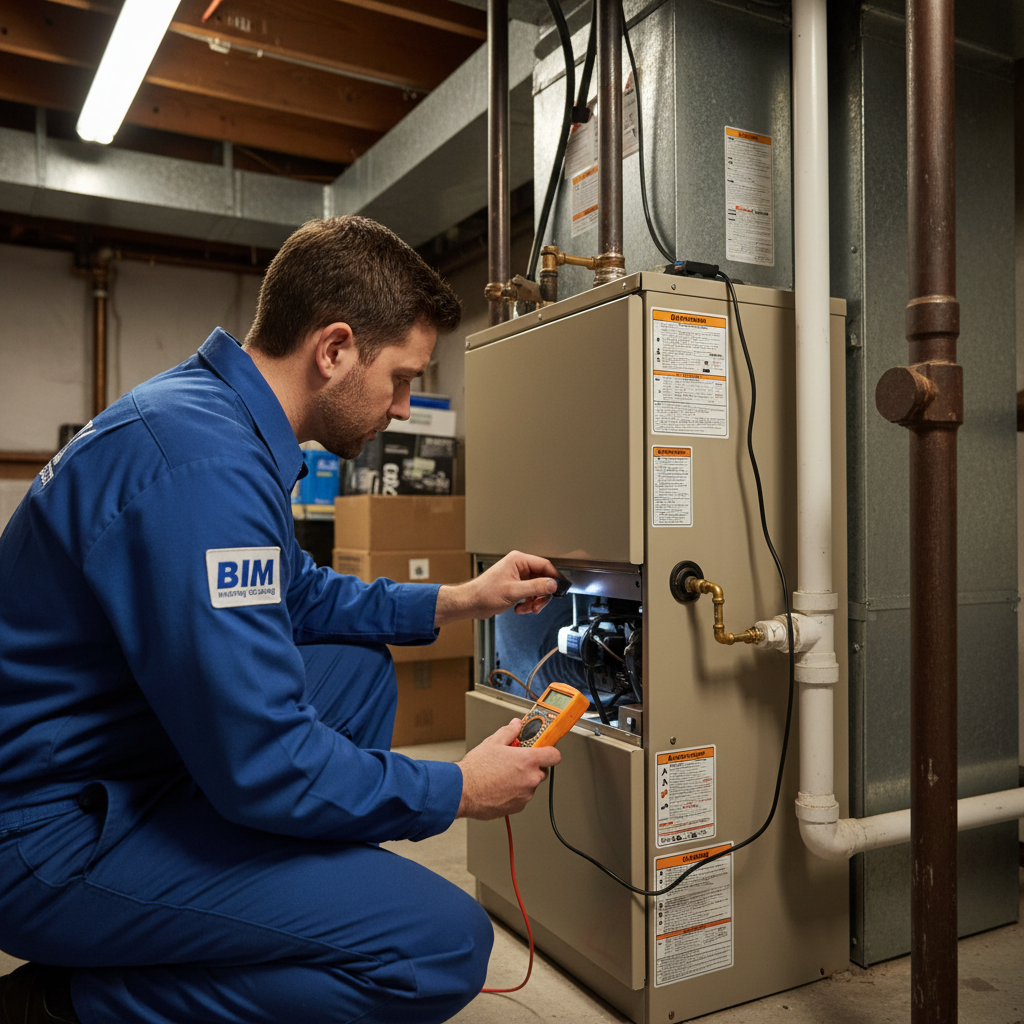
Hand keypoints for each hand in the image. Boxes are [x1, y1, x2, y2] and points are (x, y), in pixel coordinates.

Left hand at [434, 551, 563, 626]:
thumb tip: (553, 584)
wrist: (471, 603)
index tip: (561, 588)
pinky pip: (529, 594)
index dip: (554, 577)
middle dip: (541, 595)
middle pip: (542, 578)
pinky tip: (519, 608)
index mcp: (518, 560)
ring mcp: (517, 576)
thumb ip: (536, 587)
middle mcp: (519, 566)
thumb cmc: (485, 594)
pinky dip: (527, 603)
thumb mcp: (514, 591)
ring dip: (534, 601)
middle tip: (538, 605)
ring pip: (537, 588)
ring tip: (526, 608)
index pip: (544, 565)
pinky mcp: (515, 586)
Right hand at [456, 718, 561, 819]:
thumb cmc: (476, 769)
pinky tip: (500, 787)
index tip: (543, 750)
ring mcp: (525, 795)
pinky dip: (515, 793)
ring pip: (531, 785)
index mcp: (528, 760)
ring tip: (503, 775)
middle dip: (532, 766)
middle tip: (516, 762)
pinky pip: (522, 797)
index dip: (549, 751)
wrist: (462, 791)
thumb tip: (516, 725)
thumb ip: (509, 731)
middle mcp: (530, 779)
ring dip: (522, 780)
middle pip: (542, 771)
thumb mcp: (492, 742)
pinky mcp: (517, 807)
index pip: (554, 756)